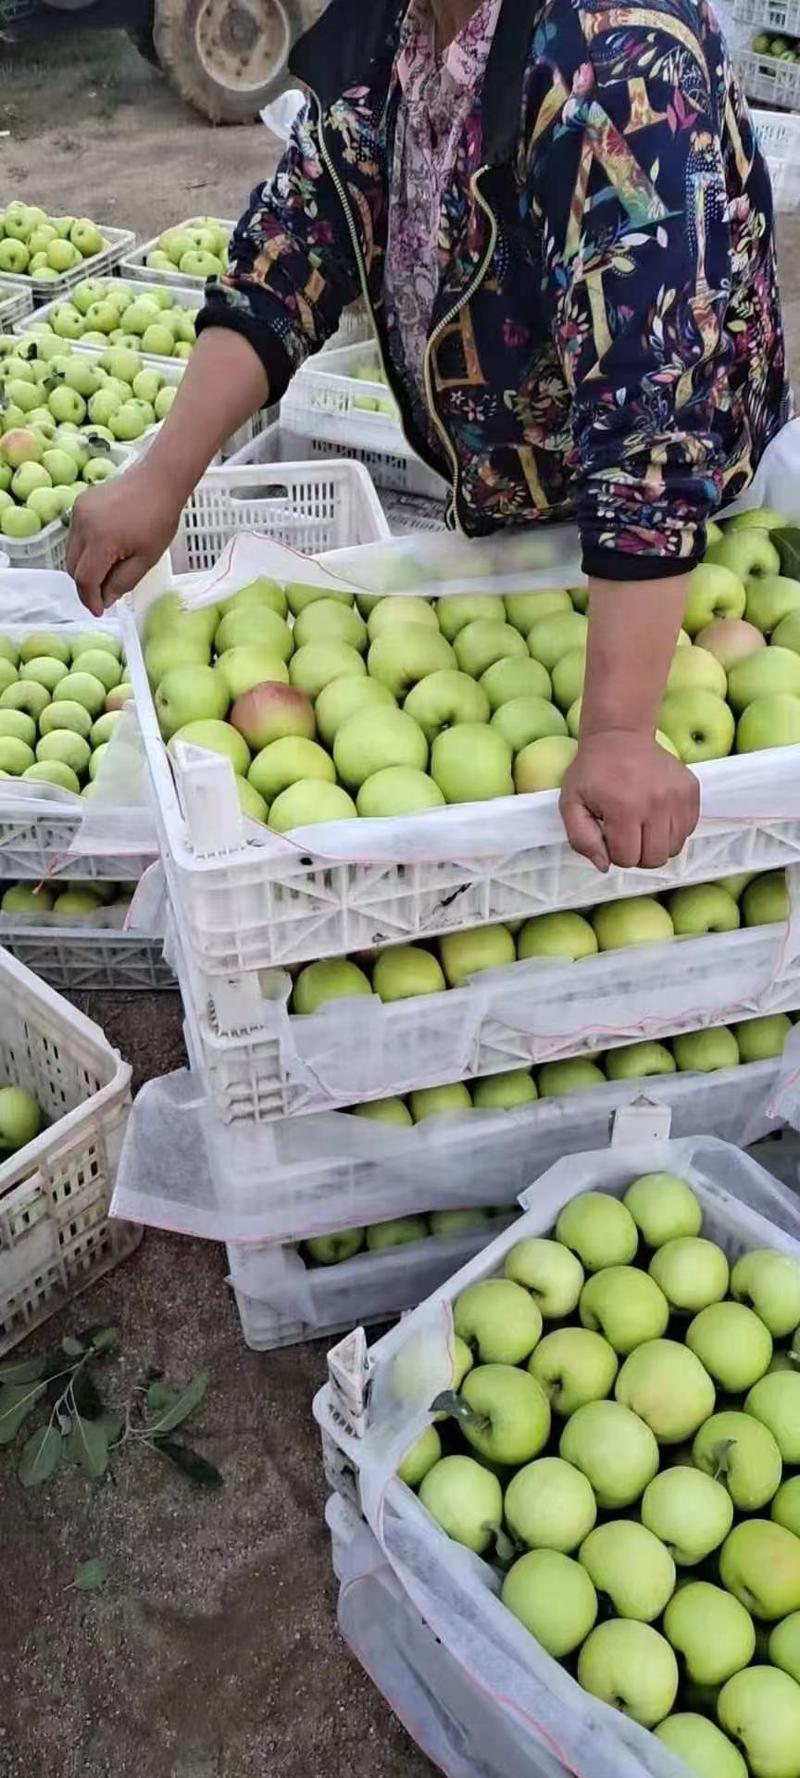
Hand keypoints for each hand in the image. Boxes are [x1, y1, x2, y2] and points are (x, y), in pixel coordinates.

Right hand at [66, 461, 182, 615]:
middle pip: (73, 568)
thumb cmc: (159, 519)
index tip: (99, 611)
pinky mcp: (79, 504)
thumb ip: (122, 583)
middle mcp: (83, 525)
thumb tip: (104, 599)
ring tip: (110, 568)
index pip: (85, 579)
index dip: (90, 599)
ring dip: (85, 566)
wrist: (158, 480)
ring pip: (71, 552)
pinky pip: (75, 536)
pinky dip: (86, 548)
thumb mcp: (146, 559)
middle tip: (106, 592)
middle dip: (87, 585)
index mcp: (101, 540)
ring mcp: (78, 512)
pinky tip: (107, 548)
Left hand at [559, 729, 699, 871]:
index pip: (627, 858)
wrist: (620, 735)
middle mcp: (656, 803)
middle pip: (654, 859)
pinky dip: (672, 831)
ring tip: (642, 825)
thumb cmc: (592, 771)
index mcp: (623, 808)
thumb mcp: (571, 803)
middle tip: (626, 834)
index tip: (608, 834)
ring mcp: (678, 796)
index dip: (614, 853)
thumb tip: (605, 866)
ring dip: (656, 844)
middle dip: (637, 854)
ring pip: (674, 848)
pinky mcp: (691, 790)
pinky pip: (688, 830)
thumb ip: (581, 839)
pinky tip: (657, 815)